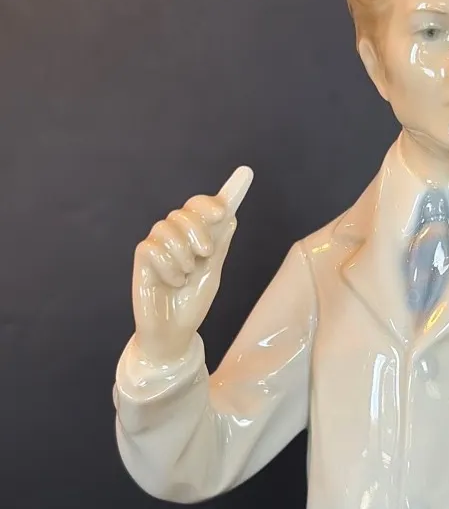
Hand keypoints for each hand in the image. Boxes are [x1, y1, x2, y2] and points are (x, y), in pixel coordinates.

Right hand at [131, 166, 253, 363]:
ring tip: (186, 274)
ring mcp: (158, 248)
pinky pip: (152, 247)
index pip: (206, 208)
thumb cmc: (192, 304)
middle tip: (206, 252)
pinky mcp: (142, 260)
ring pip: (166, 226)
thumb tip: (231, 216)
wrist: (174, 334)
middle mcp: (176, 239)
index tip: (245, 174)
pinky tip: (173, 281)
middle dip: (199, 227)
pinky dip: (168, 265)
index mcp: (197, 239)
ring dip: (182, 251)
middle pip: (184, 212)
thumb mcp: (212, 274)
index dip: (227, 191)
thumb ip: (219, 246)